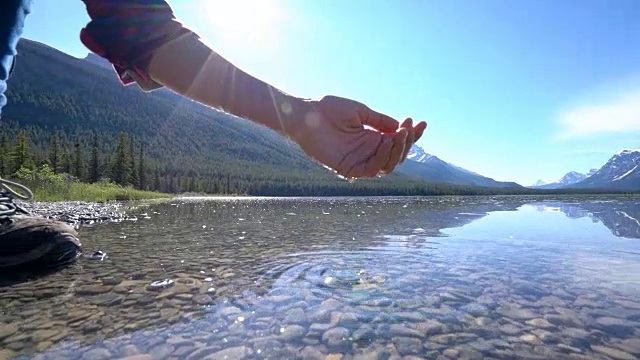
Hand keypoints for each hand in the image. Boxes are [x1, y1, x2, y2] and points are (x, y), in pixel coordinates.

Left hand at [292, 95, 426, 178]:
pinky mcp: (348, 169)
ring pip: (386, 165)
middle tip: (408, 128)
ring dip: (397, 151)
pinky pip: (370, 170)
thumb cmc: (329, 109)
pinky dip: (381, 158)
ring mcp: (358, 161)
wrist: (306, 114)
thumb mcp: (361, 111)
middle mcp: (367, 152)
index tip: (423, 122)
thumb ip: (380, 121)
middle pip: (396, 155)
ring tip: (398, 135)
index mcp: (371, 138)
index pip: (397, 141)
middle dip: (407, 142)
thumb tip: (399, 127)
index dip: (412, 134)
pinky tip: (386, 142)